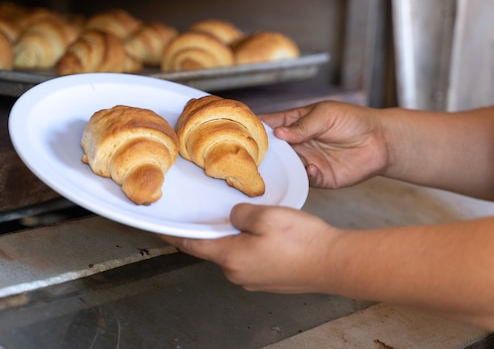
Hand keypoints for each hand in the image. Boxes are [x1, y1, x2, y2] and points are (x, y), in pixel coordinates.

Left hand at [159, 203, 339, 292]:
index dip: (173, 236)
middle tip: (213, 211)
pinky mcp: (270, 280)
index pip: (192, 246)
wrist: (335, 263)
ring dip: (235, 238)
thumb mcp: (266, 215)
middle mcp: (238, 274)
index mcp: (231, 258)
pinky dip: (250, 245)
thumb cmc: (302, 241)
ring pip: (234, 253)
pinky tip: (265, 234)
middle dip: (212, 231)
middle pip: (214, 249)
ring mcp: (255, 280)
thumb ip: (240, 213)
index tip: (158, 229)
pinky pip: (251, 259)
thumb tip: (234, 216)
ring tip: (247, 220)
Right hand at [259, 101, 388, 188]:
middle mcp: (296, 144)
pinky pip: (306, 178)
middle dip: (262, 153)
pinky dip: (306, 174)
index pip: (269, 126)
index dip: (255, 129)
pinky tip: (311, 167)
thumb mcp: (325, 114)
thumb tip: (278, 133)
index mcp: (294, 124)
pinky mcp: (319, 176)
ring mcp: (306, 161)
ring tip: (276, 167)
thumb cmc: (352, 120)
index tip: (241, 132)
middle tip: (251, 156)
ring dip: (280, 168)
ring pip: (285, 167)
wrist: (380, 140)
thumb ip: (302, 125)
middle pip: (272, 150)